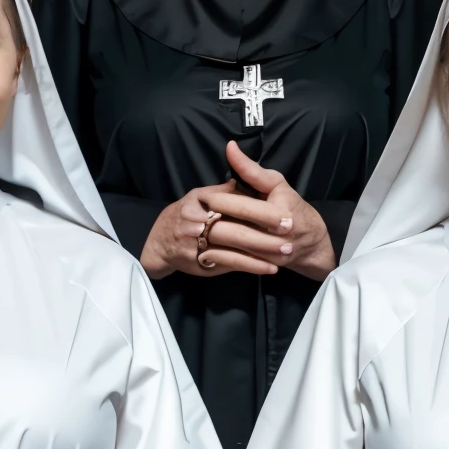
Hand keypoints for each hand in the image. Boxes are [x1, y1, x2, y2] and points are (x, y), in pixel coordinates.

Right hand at [139, 181, 278, 278]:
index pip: (232, 204)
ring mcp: (198, 246)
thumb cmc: (183, 215)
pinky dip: (250, 266)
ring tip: (283, 256)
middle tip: (290, 238)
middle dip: (264, 236)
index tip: (283, 216)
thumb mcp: (198, 196)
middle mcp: (196, 223)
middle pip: (235, 229)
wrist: (159, 244)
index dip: (259, 211)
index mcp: (199, 201)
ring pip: (234, 250)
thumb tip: (240, 180)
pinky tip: (268, 268)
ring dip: (260, 254)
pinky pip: (229, 265)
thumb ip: (220, 190)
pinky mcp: (202, 263)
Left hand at [203, 141, 335, 280]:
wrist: (310, 241)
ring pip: (232, 249)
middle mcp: (275, 238)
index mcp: (279, 214)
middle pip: (234, 231)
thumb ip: (251, 168)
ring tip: (195, 230)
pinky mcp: (263, 267)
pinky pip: (235, 263)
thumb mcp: (276, 183)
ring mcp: (269, 256)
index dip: (219, 201)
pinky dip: (218, 256)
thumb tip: (230, 148)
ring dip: (210, 241)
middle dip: (210, 223)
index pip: (242, 208)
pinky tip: (203, 248)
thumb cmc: (291, 206)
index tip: (202, 197)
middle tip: (193, 215)